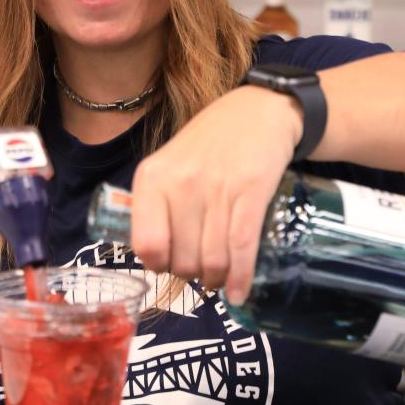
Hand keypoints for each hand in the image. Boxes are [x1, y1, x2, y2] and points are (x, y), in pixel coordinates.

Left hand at [130, 86, 302, 304]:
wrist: (258, 111)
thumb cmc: (209, 143)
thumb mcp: (170, 164)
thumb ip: (157, 204)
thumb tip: (155, 257)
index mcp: (152, 178)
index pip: (146, 244)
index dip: (159, 265)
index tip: (169, 265)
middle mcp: (181, 183)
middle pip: (182, 259)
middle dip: (192, 275)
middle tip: (200, 270)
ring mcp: (217, 188)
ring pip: (212, 259)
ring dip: (216, 280)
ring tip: (219, 279)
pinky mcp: (252, 191)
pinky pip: (241, 248)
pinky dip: (241, 278)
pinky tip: (239, 292)